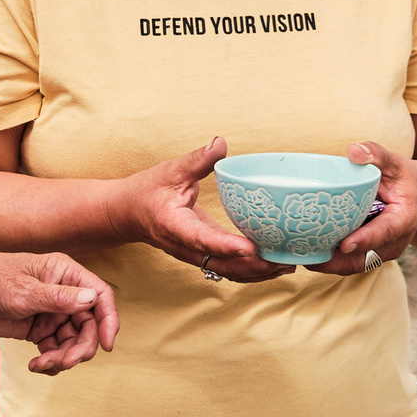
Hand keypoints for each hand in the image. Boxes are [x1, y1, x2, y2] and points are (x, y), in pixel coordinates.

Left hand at [0, 253, 119, 374]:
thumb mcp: (24, 291)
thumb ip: (59, 298)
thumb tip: (92, 300)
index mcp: (65, 273)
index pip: (100, 296)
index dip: (109, 320)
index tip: (107, 345)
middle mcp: (64, 293)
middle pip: (89, 325)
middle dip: (81, 347)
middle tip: (66, 363)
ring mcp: (53, 313)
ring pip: (74, 342)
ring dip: (63, 358)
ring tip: (42, 364)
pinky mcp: (41, 330)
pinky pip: (57, 350)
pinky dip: (51, 361)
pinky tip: (35, 365)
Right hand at [123, 138, 289, 283]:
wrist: (128, 214)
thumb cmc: (147, 191)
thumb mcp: (170, 170)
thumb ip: (197, 160)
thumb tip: (220, 143)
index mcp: (174, 225)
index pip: (202, 239)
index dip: (226, 245)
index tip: (251, 247)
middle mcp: (184, 247)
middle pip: (222, 264)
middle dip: (253, 266)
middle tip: (284, 260)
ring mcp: (193, 255)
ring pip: (227, 272)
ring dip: (257, 273)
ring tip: (287, 266)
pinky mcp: (202, 256)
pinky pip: (227, 269)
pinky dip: (251, 271)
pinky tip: (273, 266)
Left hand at [306, 142, 416, 275]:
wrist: (413, 197)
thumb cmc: (402, 179)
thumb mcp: (395, 163)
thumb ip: (377, 155)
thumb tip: (353, 150)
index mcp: (403, 220)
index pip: (384, 232)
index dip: (364, 240)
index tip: (344, 244)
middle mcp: (393, 243)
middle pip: (363, 258)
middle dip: (335, 261)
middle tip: (306, 255)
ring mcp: (380, 253)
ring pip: (351, 265)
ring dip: (327, 264)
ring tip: (299, 255)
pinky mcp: (368, 256)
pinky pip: (347, 263)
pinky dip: (328, 260)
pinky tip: (304, 252)